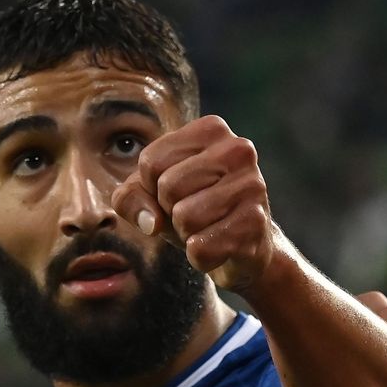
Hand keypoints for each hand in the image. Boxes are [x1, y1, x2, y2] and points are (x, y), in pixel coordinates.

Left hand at [112, 115, 275, 293]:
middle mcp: (238, 149)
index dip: (151, 187)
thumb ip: (129, 197)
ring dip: (186, 233)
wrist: (242, 244)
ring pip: (184, 217)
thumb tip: (151, 222)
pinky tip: (220, 245)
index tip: (176, 191)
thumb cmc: (192, 207)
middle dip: (169, 210)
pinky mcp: (256, 222)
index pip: (150, 162)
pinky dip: (201, 257)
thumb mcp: (150, 194)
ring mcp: (252, 184)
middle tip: (193, 211)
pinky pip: (201, 248)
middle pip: (168, 187)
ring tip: (206, 227)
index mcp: (211, 128)